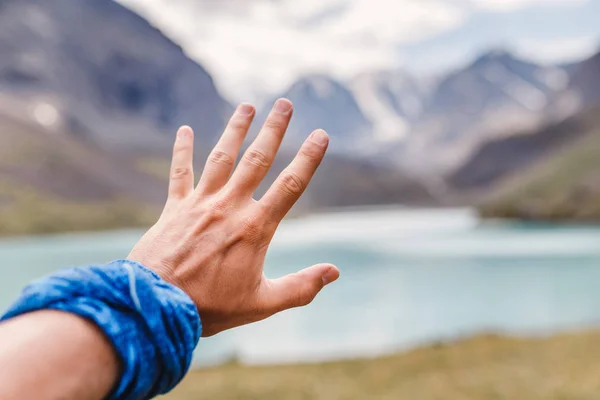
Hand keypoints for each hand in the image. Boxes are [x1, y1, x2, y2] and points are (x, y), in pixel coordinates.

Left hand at [128, 99, 339, 336]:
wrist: (158, 306)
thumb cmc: (211, 307)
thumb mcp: (262, 303)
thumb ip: (301, 287)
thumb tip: (334, 272)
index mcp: (255, 227)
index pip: (290, 185)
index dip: (309, 158)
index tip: (321, 134)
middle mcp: (229, 206)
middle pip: (257, 159)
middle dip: (274, 129)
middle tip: (285, 103)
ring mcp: (200, 203)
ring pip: (222, 157)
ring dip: (235, 130)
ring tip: (247, 106)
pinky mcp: (174, 208)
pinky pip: (180, 173)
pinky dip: (182, 150)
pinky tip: (185, 129)